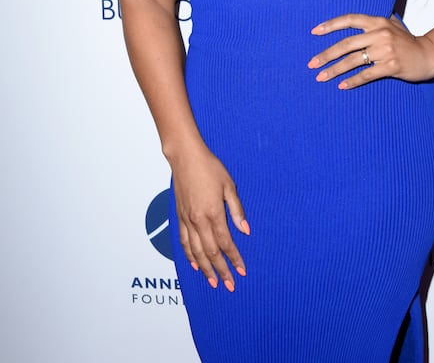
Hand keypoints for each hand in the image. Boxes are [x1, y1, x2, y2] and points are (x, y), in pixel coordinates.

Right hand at [171, 146, 249, 290]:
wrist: (185, 157)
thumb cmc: (209, 168)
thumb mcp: (229, 186)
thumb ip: (236, 210)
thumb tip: (246, 230)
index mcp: (213, 212)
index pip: (226, 243)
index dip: (234, 259)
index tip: (242, 270)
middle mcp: (198, 220)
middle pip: (211, 252)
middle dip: (221, 270)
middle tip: (229, 284)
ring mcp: (187, 220)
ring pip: (196, 251)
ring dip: (205, 269)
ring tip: (213, 281)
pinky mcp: (180, 217)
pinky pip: (184, 241)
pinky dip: (189, 255)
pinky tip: (195, 264)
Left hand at [308, 13, 433, 88]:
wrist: (430, 54)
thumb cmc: (409, 41)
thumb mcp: (392, 25)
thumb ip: (373, 24)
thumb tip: (353, 23)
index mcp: (378, 22)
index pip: (350, 19)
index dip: (331, 25)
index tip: (314, 32)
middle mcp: (380, 33)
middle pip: (346, 44)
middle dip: (326, 54)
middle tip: (312, 63)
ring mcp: (386, 50)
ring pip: (354, 61)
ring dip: (335, 70)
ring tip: (321, 77)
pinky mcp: (392, 65)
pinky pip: (367, 74)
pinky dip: (353, 81)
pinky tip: (342, 85)